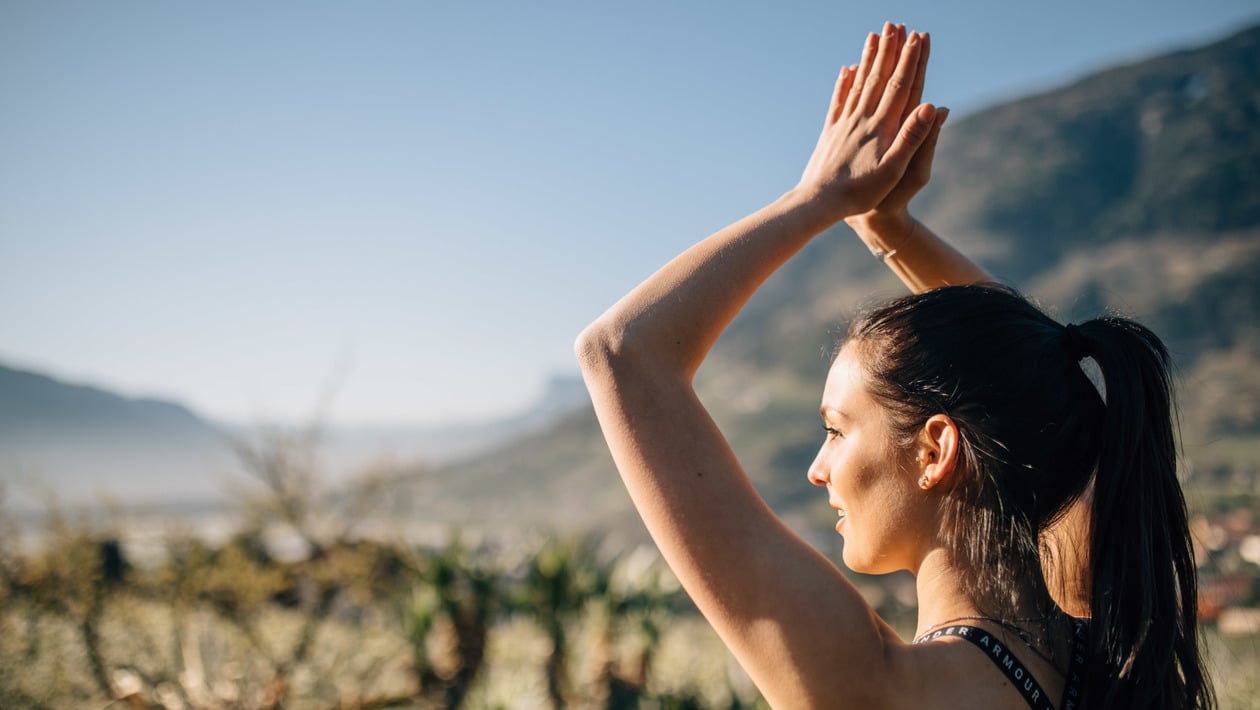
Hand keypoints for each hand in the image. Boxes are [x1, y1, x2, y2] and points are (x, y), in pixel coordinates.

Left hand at [796, 23, 935, 222]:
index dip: (911, 61)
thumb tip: (933, 106)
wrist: (818, 202)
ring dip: (869, 58)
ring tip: (874, 35)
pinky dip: (845, 83)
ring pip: (859, 83)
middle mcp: (862, 119)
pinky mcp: (830, 132)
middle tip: (897, 25)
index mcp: (881, 127)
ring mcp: (844, 123)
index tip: (919, 37)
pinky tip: (847, 69)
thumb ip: (913, 138)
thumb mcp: (894, 171)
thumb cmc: (860, 193)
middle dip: (891, 50)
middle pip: (880, 78)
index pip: (901, 86)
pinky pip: (839, 100)